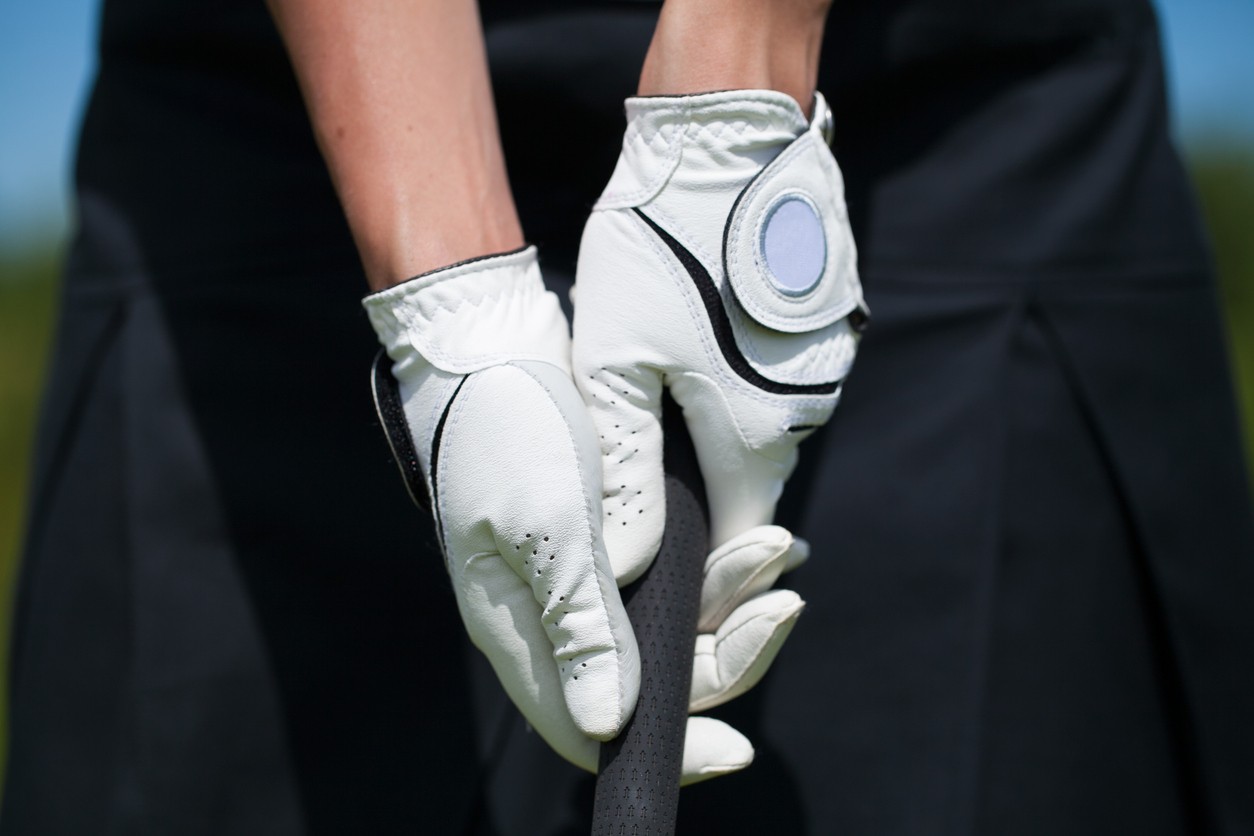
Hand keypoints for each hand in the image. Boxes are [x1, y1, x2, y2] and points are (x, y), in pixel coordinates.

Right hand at [365, 246, 778, 782]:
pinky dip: (718, 566)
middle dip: (726, 653)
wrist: (488, 342)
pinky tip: (759, 541)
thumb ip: (581, 624)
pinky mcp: (607, 539)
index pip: (593, 727)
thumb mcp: (546, 525)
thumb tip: (607, 725)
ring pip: (672, 627)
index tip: (738, 748)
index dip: (668, 748)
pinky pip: (672, 578)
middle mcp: (553, 616)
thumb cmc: (505, 427)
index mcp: (523, 629)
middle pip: (651, 681)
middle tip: (784, 605)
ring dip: (731, 598)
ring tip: (780, 551)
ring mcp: (581, 577)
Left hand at [572, 89, 865, 578]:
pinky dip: (735, 377)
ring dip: (715, 425)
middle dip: (698, 487)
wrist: (731, 132)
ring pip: (762, 426)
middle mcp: (807, 411)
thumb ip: (626, 466)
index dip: (694, 560)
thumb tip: (624, 558)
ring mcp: (825, 363)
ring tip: (657, 388)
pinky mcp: (823, 321)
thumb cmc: (665, 245)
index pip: (734, 539)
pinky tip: (694, 341)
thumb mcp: (619, 360)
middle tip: (638, 455)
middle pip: (749, 481)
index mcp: (758, 436)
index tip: (654, 555)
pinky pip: (775, 377)